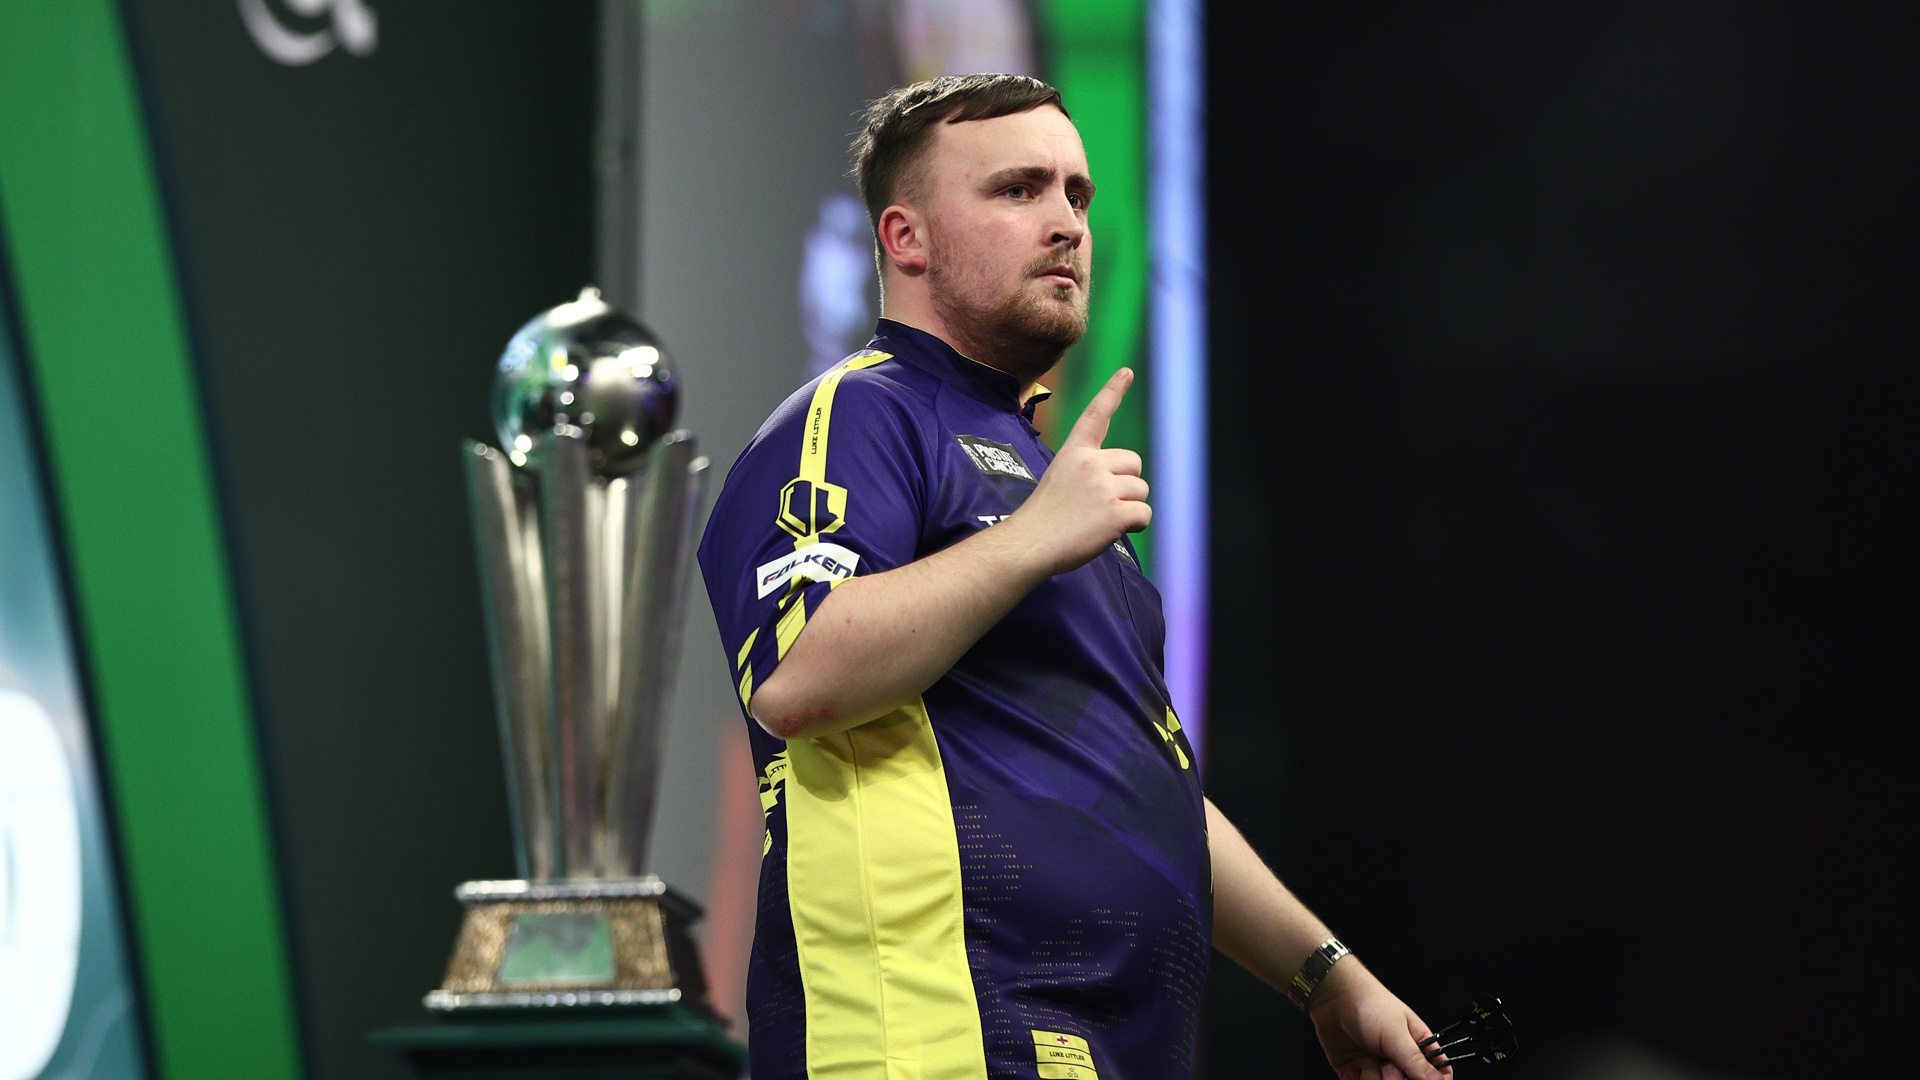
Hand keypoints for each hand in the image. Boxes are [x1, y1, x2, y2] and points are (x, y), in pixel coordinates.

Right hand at [1005, 368, 1149, 575]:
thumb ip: (1088, 472)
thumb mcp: (1059, 480)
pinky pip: (1144, 514)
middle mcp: (1090, 463)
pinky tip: (1108, 532)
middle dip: (1126, 484)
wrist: (1029, 544)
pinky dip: (1134, 526)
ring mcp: (1103, 486)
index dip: (1112, 392)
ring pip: (1142, 490)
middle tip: (1098, 505)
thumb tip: (1122, 481)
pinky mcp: (1114, 512)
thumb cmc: (1043, 519)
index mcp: (1074, 452)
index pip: (1095, 416)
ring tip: (1098, 521)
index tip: (1127, 371)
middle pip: (1134, 464)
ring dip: (1129, 508)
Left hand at [1308, 960, 1452, 1079]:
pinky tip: (1355, 1066)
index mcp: (1418, 1047)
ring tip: (1368, 1060)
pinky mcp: (1356, 1073)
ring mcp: (1378, 1068)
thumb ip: (1414, 1059)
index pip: (1438, 1074)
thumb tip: (1435, 1079)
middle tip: (1388, 1065)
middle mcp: (1399, 1060)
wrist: (1332, 997)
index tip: (1416, 1079)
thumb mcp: (1395, 1032)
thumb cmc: (1368, 1003)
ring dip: (1373, 1079)